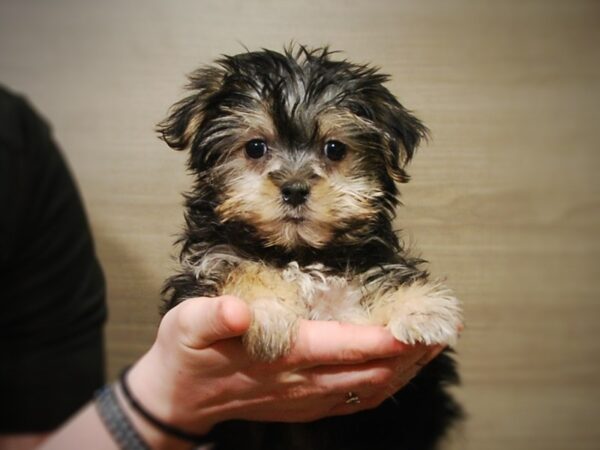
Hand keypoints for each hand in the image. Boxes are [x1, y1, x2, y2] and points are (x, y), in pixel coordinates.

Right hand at [128, 296, 443, 446]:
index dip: (391, 336)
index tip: (424, 322)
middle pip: (373, 370)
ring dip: (408, 369)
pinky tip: (399, 371)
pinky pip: (357, 399)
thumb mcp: (186, 325)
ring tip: (435, 346)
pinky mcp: (306, 406)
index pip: (349, 347)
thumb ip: (213, 317)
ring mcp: (307, 400)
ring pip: (372, 388)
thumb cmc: (186, 354)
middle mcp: (303, 382)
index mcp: (283, 356)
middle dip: (414, 351)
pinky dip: (387, 384)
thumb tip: (239, 311)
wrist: (178, 399)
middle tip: (446, 328)